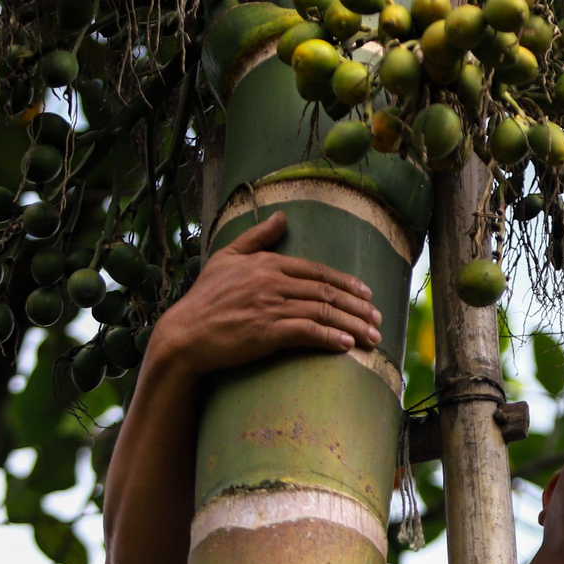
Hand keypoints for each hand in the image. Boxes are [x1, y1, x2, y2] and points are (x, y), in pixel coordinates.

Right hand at [147, 211, 384, 378]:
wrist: (184, 334)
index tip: (367, 294)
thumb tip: (281, 217)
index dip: (346, 283)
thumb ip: (257, 237)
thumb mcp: (226, 258)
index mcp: (267, 264)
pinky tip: (347, 346)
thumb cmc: (204, 299)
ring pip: (323, 312)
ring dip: (353, 325)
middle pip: (327, 293)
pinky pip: (307, 332)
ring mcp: (270, 306)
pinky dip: (330, 338)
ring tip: (372, 337)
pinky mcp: (266, 332)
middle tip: (378, 319)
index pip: (317, 271)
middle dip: (358, 307)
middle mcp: (272, 282)